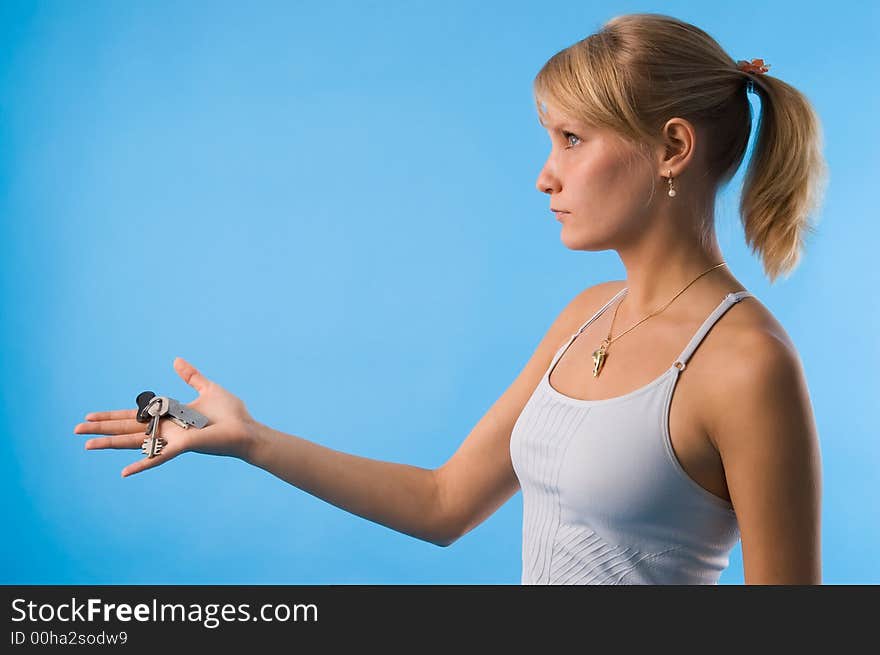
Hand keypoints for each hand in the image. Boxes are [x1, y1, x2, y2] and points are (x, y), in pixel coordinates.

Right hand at [74, 357, 257, 477]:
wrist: (247, 430)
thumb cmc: (231, 414)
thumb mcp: (207, 389)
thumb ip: (191, 376)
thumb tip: (176, 360)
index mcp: (168, 416)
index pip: (133, 415)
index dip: (111, 415)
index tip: (90, 415)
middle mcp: (165, 429)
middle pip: (126, 428)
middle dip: (101, 428)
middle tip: (75, 429)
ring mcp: (171, 439)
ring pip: (134, 442)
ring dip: (110, 443)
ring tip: (86, 445)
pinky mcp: (183, 446)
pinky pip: (158, 456)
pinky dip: (142, 464)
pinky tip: (123, 473)